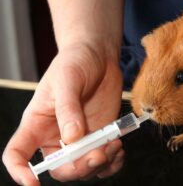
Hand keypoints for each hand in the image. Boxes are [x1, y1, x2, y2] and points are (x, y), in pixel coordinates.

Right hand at [3, 43, 123, 184]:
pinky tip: (119, 149)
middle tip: (98, 154)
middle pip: (60, 168)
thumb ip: (68, 109)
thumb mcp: (67, 81)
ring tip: (114, 145)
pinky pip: (104, 159)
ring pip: (85, 167)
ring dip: (100, 165)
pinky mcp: (100, 135)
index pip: (18, 153)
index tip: (33, 182)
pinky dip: (113, 161)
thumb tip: (72, 138)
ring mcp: (81, 137)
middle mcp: (57, 135)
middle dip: (78, 168)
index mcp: (37, 123)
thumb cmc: (75, 62)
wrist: (99, 56)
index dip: (20, 171)